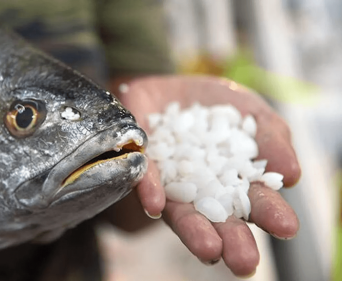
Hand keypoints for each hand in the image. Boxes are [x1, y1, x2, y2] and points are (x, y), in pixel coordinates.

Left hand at [114, 75, 300, 276]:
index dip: (271, 213)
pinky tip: (156, 205)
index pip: (255, 201)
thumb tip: (291, 174)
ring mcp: (171, 184)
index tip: (287, 227)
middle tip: (244, 263)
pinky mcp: (142, 168)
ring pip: (182, 212)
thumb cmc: (215, 106)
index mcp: (235, 181)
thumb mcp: (249, 111)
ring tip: (209, 250)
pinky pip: (144, 181)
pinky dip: (150, 191)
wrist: (168, 88)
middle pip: (220, 219)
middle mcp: (203, 191)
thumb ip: (271, 136)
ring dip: (194, 231)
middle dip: (232, 241)